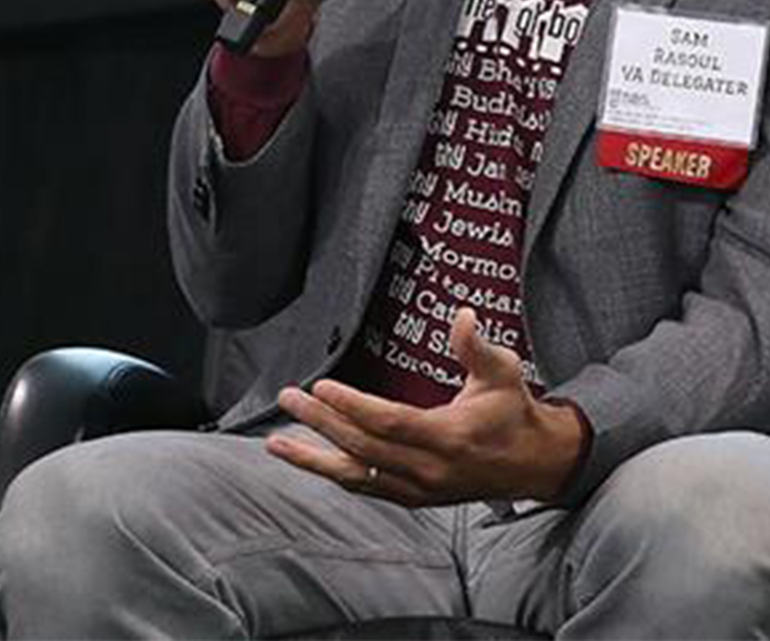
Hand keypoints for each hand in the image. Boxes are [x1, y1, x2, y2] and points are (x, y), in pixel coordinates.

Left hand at [266, 308, 585, 504]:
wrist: (537, 464)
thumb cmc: (514, 412)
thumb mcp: (503, 373)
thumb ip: (478, 347)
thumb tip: (464, 316)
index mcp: (449, 438)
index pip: (389, 424)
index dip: (352, 407)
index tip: (322, 386)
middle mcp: (431, 470)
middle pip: (363, 448)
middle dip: (322, 422)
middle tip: (289, 397)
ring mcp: (421, 489)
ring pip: (357, 476)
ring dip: (314, 458)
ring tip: (276, 442)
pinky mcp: (415, 497)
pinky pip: (366, 487)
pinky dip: (334, 473)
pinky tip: (307, 459)